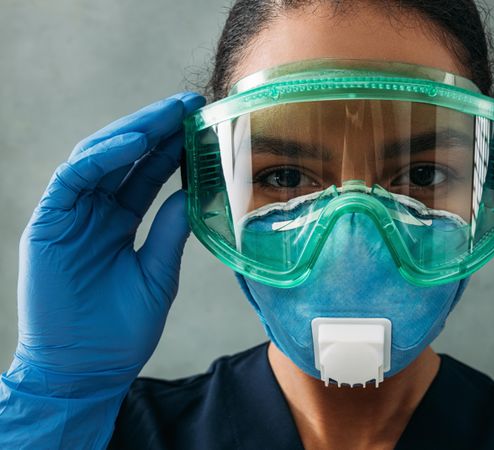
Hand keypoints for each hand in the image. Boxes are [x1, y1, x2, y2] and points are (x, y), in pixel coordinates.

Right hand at [12, 92, 205, 394]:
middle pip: (124, 157)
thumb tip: (189, 193)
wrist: (86, 371)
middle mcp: (93, 212)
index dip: (171, 147)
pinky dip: (103, 157)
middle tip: (190, 103)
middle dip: (156, 127)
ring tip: (170, 112)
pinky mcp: (48, 224)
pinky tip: (137, 143)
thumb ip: (168, 231)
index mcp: (118, 223)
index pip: (145, 174)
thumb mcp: (157, 273)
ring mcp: (69, 216)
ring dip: (135, 131)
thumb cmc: (121, 330)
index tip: (201, 124)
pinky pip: (74, 178)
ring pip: (99, 157)